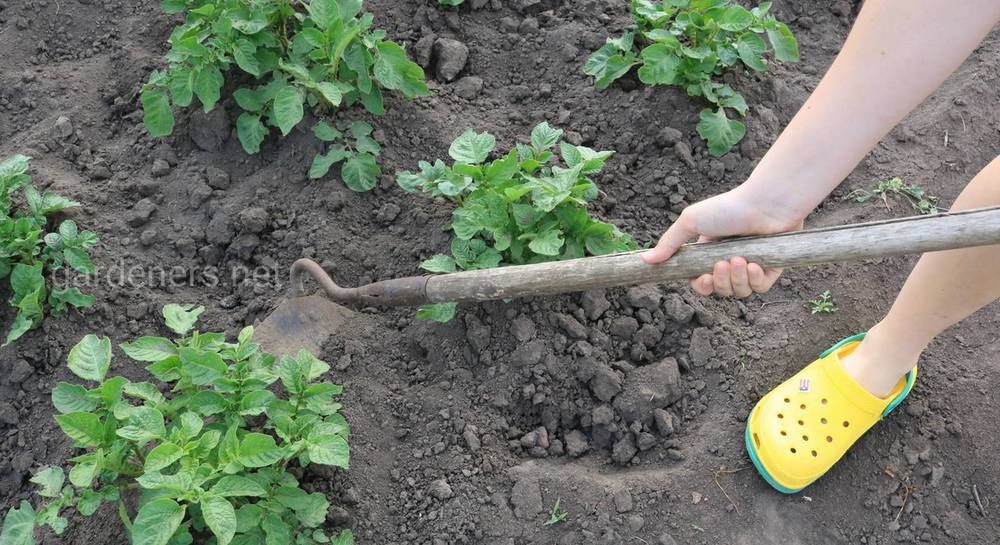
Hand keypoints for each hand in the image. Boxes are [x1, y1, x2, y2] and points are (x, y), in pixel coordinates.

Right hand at [641, 188, 803, 296]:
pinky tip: (754, 264)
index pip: (701, 281)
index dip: (701, 285)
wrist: (767, 202)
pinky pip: (761, 288)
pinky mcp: (773, 268)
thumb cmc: (729, 208)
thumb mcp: (691, 221)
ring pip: (740, 291)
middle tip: (721, 264)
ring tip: (739, 259)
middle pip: (720, 290)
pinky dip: (755, 280)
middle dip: (719, 281)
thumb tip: (645, 261)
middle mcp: (730, 261)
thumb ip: (669, 243)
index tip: (701, 278)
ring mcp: (752, 266)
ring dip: (737, 279)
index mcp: (710, 252)